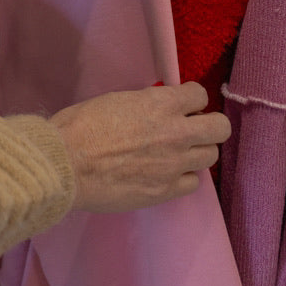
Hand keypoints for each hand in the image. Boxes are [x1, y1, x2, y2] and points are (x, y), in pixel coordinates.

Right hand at [51, 82, 230, 213]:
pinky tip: (165, 174)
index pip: (200, 94)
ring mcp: (174, 164)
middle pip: (220, 128)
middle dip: (209, 125)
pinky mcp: (166, 191)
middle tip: (192, 129)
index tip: (182, 106)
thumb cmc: (80, 126)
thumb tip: (156, 108)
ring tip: (176, 153)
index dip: (191, 99)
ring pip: (210, 156)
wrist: (66, 164)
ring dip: (196, 152)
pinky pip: (193, 183)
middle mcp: (175, 132)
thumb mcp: (115, 100)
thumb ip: (145, 104)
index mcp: (160, 103)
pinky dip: (182, 177)